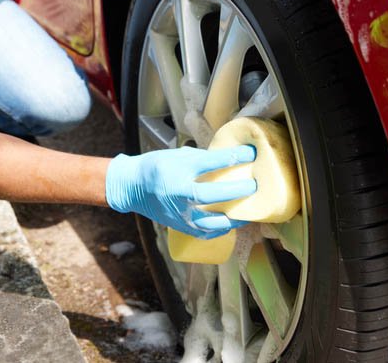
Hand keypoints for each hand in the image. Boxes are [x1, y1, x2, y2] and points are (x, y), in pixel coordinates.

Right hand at [105, 144, 257, 238]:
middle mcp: (179, 193)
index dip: (234, 157)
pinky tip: (232, 223)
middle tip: (255, 185)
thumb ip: (203, 159)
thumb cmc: (156, 167)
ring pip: (211, 221)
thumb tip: (230, 160)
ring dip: (234, 217)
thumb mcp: (178, 155)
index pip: (212, 162)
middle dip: (238, 190)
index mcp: (178, 169)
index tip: (251, 154)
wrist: (132, 187)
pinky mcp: (180, 226)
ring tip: (249, 211)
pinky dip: (221, 230)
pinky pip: (205, 232)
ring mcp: (179, 213)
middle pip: (213, 195)